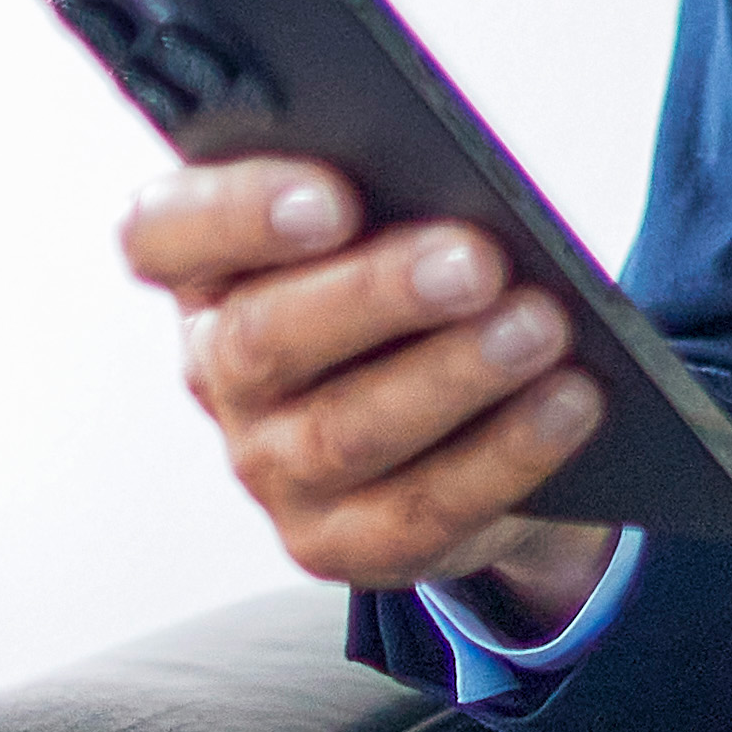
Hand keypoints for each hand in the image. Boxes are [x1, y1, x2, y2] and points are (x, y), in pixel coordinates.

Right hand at [117, 162, 623, 622]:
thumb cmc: (410, 293)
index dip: (234, 214)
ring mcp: (269, 468)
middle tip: (478, 260)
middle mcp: (220, 372)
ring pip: (346, 431)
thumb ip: (392, 197)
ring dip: (454, 375)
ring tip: (542, 327)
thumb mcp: (386, 230)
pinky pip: (420, 509)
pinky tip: (570, 402)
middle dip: (379, 295)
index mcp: (209, 271)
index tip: (333, 195)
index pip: (162, 235)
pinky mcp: (335, 544)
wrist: (456, 424)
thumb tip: (458, 186)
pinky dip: (505, 454)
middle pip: (264, 337)